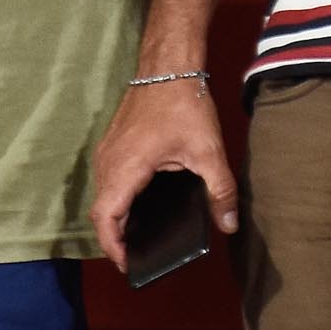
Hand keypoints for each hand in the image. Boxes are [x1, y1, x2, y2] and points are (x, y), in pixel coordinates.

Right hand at [89, 74, 236, 248]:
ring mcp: (107, 151)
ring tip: (140, 236)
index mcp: (125, 167)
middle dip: (115, 238)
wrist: (169, 64)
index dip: (113, 246)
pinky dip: (118, 198)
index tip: (129, 264)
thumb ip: (219, 189)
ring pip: (103, 195)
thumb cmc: (184, 103)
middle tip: (139, 255)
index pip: (105, 218)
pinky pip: (108, 180)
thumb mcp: (208, 150)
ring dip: (115, 217)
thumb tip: (229, 224)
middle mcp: (108, 162)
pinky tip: (141, 204)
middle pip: (101, 211)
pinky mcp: (113, 144)